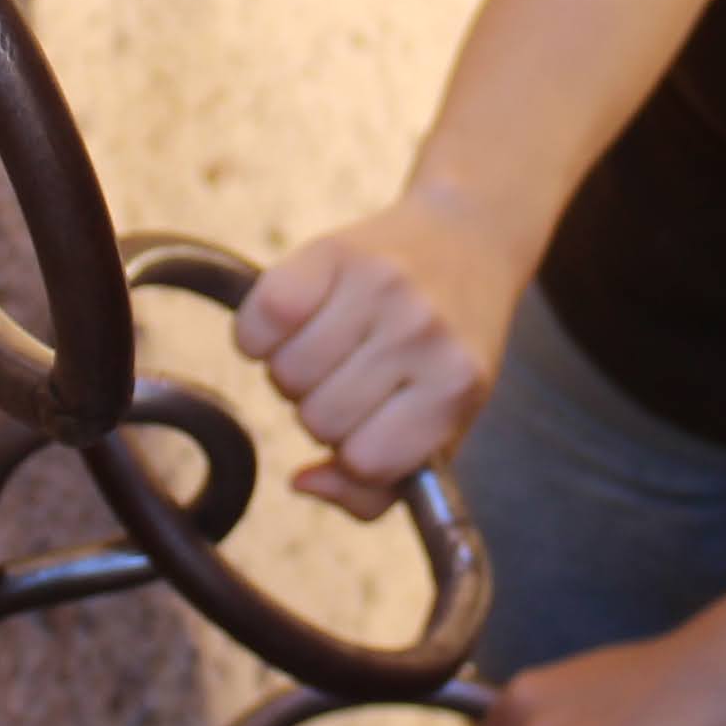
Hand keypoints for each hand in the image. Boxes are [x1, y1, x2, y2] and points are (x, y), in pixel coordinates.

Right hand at [234, 184, 525, 514]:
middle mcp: (421, 332)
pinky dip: (259, 333)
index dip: (356, 451)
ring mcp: (376, 287)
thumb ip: (376, 487)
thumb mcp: (441, 427)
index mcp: (456, 385)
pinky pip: (258, 321)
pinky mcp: (331, 251)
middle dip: (323, 409)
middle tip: (354, 374)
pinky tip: (295, 321)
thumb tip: (303, 483)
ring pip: (284, 374)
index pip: (365, 461)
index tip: (374, 422)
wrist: (467, 237)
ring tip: (330, 346)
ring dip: (293, 371)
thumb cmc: (448, 348)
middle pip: (317, 419)